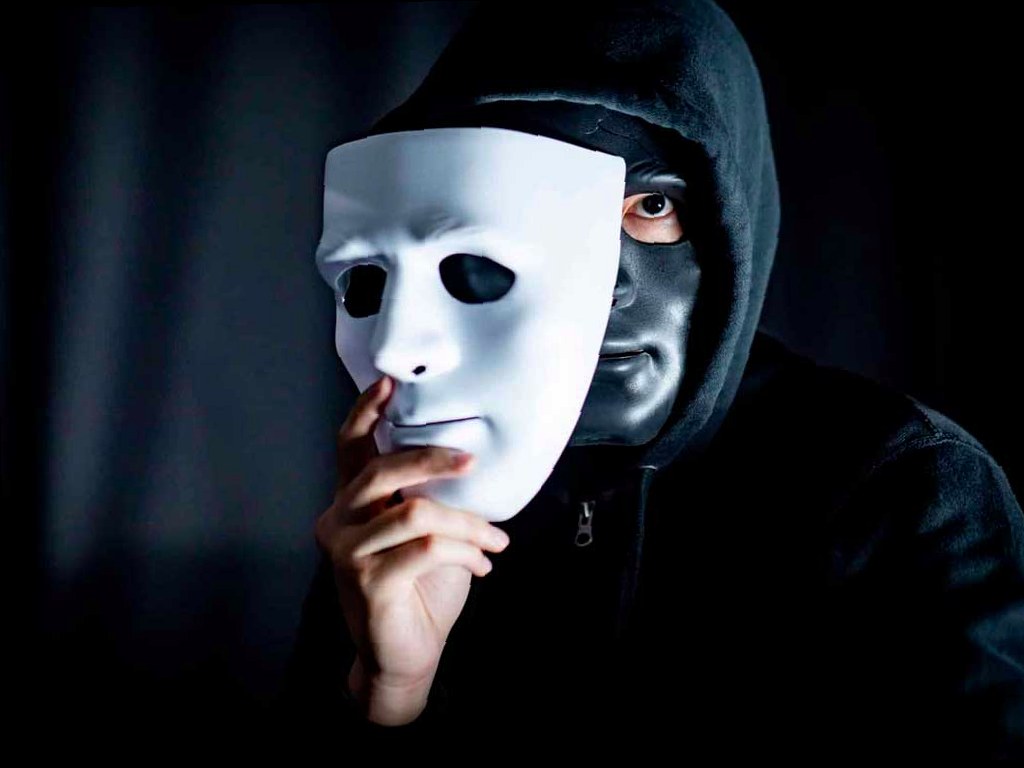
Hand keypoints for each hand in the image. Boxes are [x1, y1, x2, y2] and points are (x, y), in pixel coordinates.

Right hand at [314, 374, 509, 724]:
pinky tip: (482, 564)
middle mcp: (338, 521)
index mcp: (351, 503)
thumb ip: (428, 497)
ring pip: (414, 512)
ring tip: (494, 540)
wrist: (407, 654)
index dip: (364, 412)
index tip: (389, 383)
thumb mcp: (425, 532)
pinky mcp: (366, 582)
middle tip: (470, 462)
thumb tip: (466, 459)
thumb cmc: (420, 589)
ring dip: (467, 524)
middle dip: (431, 460)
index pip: (349, 448)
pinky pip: (425, 548)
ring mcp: (347, 552)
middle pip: (380, 472)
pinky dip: (464, 551)